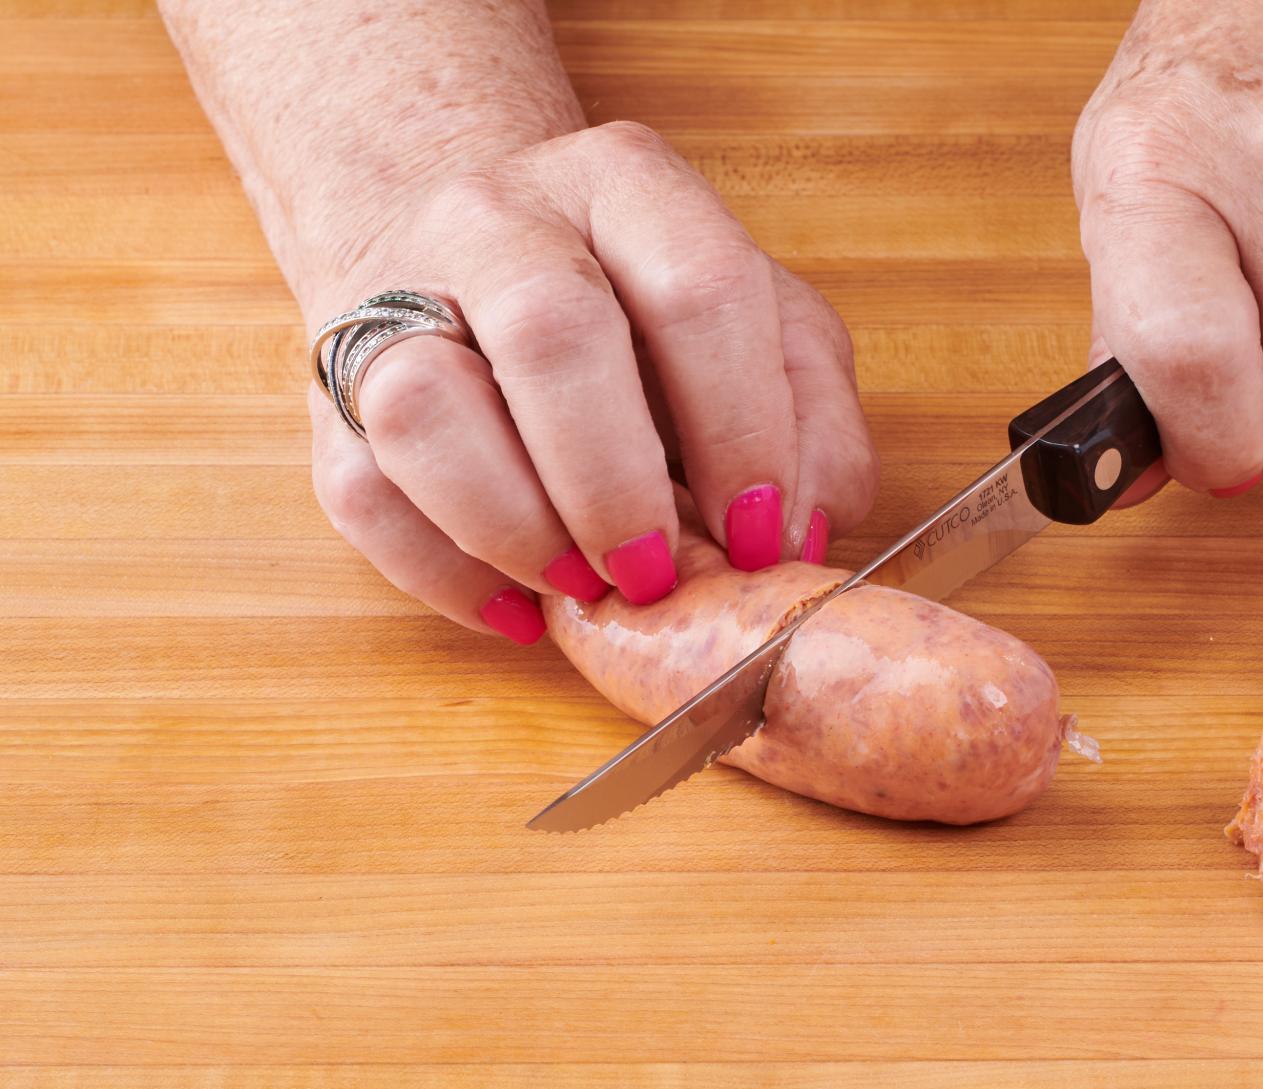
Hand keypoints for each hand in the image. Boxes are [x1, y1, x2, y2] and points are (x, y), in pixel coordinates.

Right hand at [304, 122, 876, 641]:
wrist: (481, 250)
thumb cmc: (646, 308)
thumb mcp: (766, 327)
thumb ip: (814, 416)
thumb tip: (806, 531)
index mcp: (628, 186)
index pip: (698, 291)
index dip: (741, 430)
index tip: (763, 536)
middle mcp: (499, 218)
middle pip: (552, 335)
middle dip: (617, 485)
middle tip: (660, 575)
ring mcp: (394, 292)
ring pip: (420, 407)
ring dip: (514, 528)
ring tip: (580, 587)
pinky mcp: (326, 384)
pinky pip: (362, 490)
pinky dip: (444, 572)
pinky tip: (518, 606)